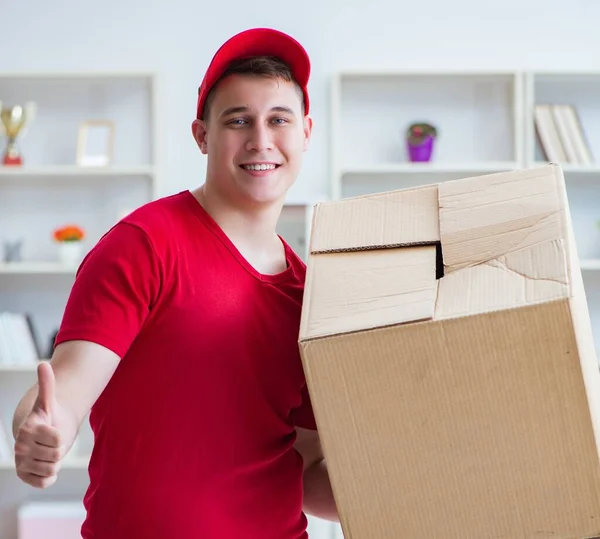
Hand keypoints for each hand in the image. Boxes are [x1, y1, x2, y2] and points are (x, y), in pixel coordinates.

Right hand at [14, 362, 73, 487]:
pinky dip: (49, 475)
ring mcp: (21, 463)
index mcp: (27, 429)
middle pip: (56, 454)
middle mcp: (20, 447)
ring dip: (55, 461)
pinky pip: (45, 481)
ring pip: (52, 468)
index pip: (57, 439)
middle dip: (59, 448)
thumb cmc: (48, 417)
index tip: (52, 429)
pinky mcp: (24, 476)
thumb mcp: (49, 401)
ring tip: (48, 451)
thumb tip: (43, 364)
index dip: (61, 435)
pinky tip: (45, 464)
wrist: (42, 435)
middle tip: (52, 442)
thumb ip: (47, 384)